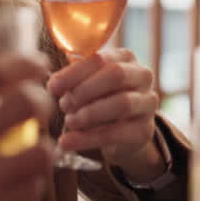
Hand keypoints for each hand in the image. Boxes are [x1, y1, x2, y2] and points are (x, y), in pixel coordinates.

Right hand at [0, 53, 54, 200]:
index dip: (24, 62)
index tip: (35, 64)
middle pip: (27, 105)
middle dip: (41, 101)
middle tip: (38, 109)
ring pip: (41, 152)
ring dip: (44, 147)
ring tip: (34, 149)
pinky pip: (32, 191)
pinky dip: (32, 183)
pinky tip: (21, 183)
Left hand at [46, 49, 161, 179]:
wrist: (123, 134)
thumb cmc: (100, 100)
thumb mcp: (87, 86)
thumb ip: (73, 81)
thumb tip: (53, 84)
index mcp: (124, 58)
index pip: (99, 58)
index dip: (73, 73)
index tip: (52, 87)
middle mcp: (142, 76)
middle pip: (115, 75)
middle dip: (84, 91)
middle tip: (63, 105)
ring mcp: (147, 103)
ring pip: (121, 103)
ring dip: (89, 113)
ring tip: (69, 122)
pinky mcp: (144, 130)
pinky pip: (117, 133)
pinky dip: (88, 138)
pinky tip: (68, 142)